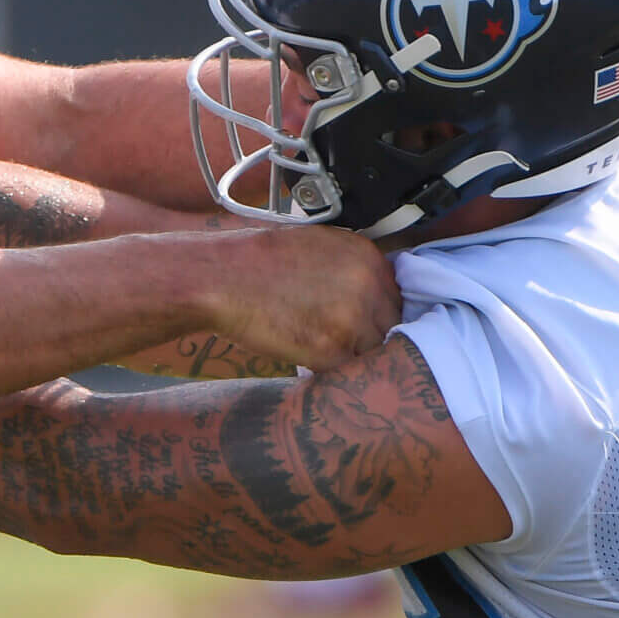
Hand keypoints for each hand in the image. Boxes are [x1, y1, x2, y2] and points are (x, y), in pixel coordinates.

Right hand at [198, 226, 400, 372]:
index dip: (377, 314)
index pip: (395, 298)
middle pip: (391, 326)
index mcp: (368, 258)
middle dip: (370, 336)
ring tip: (321, 349)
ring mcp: (351, 321)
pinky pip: (347, 370)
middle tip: (342, 341)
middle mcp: (367, 287)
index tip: (363, 324)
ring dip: (352, 355)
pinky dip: (330, 369)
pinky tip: (309, 357)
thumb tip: (373, 295)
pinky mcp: (330, 350)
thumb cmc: (261, 262)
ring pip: (372, 352)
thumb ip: (354, 268)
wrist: (223, 278)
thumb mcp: (319, 246)